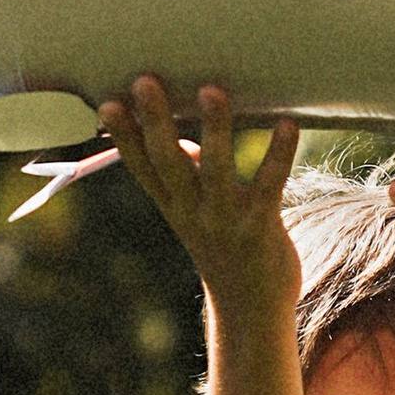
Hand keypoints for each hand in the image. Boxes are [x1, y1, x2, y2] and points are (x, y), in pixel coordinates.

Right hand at [102, 79, 300, 318]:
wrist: (251, 311)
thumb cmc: (226, 249)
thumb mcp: (195, 214)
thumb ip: (186, 176)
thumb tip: (178, 133)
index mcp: (174, 206)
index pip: (141, 167)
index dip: (123, 137)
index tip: (107, 104)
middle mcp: (192, 212)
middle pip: (167, 162)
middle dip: (156, 122)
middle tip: (145, 82)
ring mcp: (225, 220)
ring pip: (215, 170)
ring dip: (214, 130)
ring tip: (211, 92)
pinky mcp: (261, 226)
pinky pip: (270, 185)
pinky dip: (278, 153)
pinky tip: (287, 124)